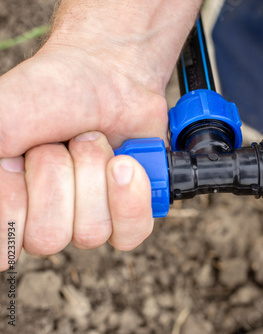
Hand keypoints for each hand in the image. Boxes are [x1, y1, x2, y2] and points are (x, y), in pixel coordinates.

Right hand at [0, 0, 202, 269]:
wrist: (113, 76)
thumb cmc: (55, 91)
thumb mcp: (7, 111)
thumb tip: (0, 165)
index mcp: (7, 201)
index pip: (2, 244)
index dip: (12, 196)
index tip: (17, 155)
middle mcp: (44, 218)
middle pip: (47, 237)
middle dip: (56, 175)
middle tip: (61, 142)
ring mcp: (88, 219)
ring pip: (90, 232)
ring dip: (93, 173)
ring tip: (91, 141)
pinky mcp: (126, 214)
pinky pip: (131, 232)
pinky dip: (131, 197)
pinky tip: (126, 164)